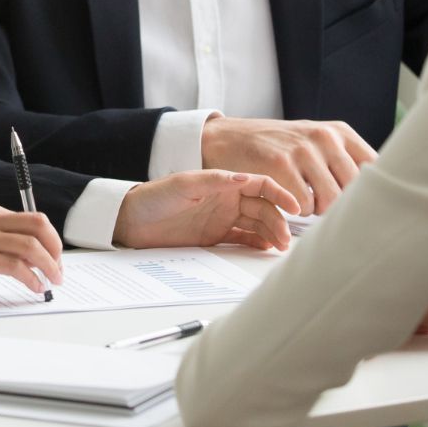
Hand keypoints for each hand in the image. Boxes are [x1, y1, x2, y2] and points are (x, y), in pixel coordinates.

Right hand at [0, 205, 62, 304]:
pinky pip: (15, 266)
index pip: (35, 219)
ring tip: (51, 282)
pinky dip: (31, 278)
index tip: (57, 260)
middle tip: (59, 271)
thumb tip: (34, 257)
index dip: (53, 240)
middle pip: (39, 226)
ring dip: (49, 266)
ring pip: (31, 246)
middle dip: (56, 250)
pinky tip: (34, 288)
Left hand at [112, 170, 300, 251]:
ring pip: (257, 224)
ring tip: (280, 247)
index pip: (260, 184)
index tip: (296, 207)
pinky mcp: (215, 236)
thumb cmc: (153, 197)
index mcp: (223, 182)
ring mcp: (222, 217)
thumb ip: (214, 181)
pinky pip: (243, 239)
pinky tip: (266, 249)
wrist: (131, 221)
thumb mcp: (184, 185)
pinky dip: (257, 243)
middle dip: (279, 221)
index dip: (280, 194)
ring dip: (272, 233)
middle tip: (285, 238)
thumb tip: (244, 177)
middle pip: (263, 207)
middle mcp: (227, 199)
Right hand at [201, 116, 375, 214]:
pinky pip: (304, 205)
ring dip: (320, 210)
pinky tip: (290, 200)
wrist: (230, 138)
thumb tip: (379, 195)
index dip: (372, 192)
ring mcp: (303, 149)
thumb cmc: (279, 147)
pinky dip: (299, 210)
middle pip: (355, 190)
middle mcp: (325, 137)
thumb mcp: (316, 142)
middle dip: (342, 205)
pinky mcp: (281, 165)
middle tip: (326, 206)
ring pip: (331, 201)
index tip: (364, 204)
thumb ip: (345, 161)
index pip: (376, 168)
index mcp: (340, 132)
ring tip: (308, 202)